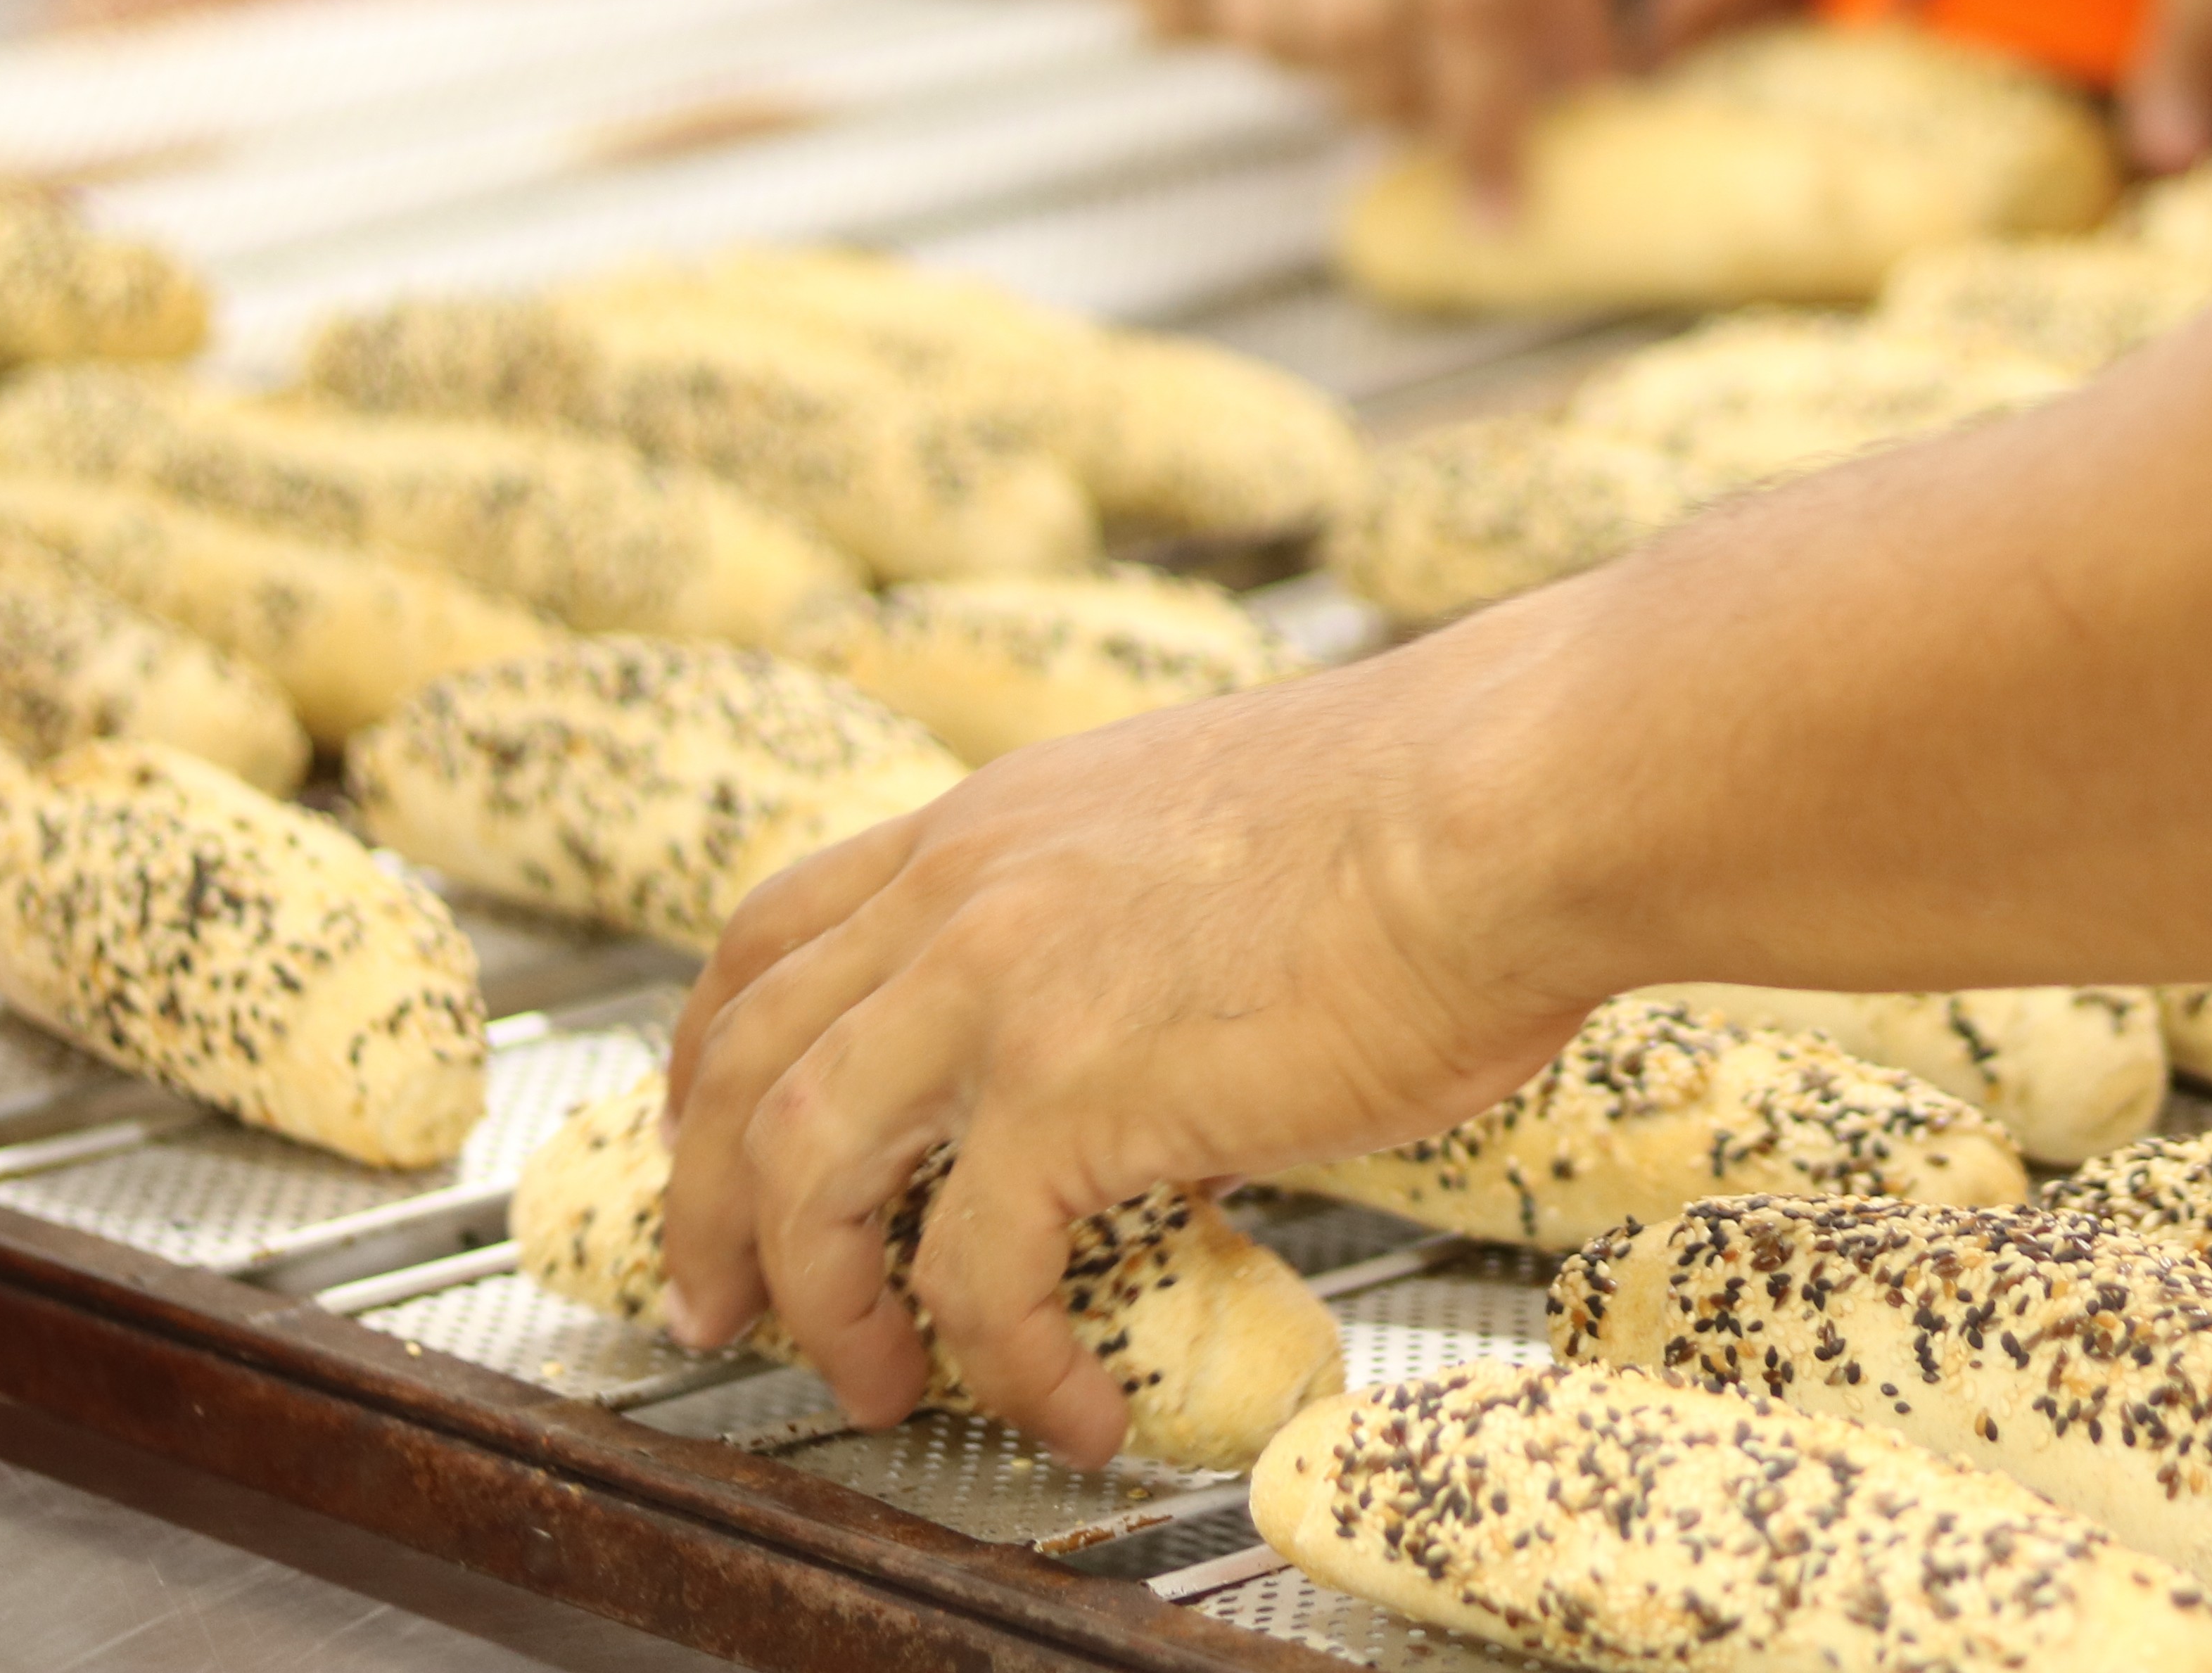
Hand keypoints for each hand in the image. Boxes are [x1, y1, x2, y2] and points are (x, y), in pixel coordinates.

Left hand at [654, 641, 1594, 1459]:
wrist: (1507, 803)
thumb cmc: (1438, 813)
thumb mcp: (1219, 840)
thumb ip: (1141, 937)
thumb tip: (1166, 1068)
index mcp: (1001, 823)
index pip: (779, 931)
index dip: (715, 1053)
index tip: (709, 1138)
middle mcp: (967, 890)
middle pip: (743, 1056)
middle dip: (704, 1202)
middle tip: (718, 1305)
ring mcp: (1003, 988)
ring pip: (800, 1164)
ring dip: (816, 1299)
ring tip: (871, 1384)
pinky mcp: (1075, 1093)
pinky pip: (975, 1272)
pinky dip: (1003, 1364)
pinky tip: (1072, 1408)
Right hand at [1115, 0, 1618, 191]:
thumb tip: (1591, 96)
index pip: (1471, 17)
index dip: (1486, 129)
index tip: (1497, 208)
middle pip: (1356, 37)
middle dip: (1400, 103)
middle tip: (1429, 92)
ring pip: (1259, 23)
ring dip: (1308, 68)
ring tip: (1349, 39)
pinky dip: (1186, 16)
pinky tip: (1241, 2)